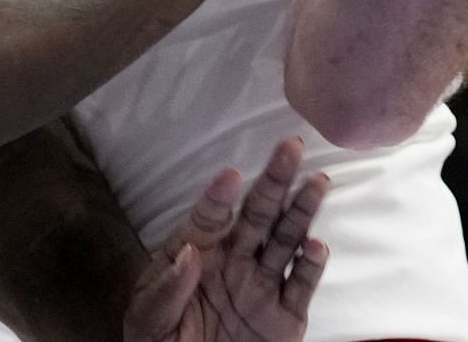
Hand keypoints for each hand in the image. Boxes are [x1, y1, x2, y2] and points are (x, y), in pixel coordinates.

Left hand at [123, 138, 329, 341]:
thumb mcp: (148, 322)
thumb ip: (166, 290)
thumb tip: (190, 252)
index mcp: (195, 255)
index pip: (208, 218)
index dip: (219, 197)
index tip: (231, 175)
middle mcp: (233, 262)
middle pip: (257, 215)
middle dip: (274, 180)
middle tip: (291, 146)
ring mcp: (261, 286)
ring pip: (285, 240)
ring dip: (302, 211)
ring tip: (318, 183)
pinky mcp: (285, 317)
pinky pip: (301, 287)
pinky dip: (311, 267)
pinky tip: (316, 245)